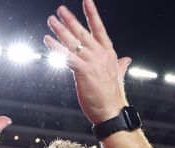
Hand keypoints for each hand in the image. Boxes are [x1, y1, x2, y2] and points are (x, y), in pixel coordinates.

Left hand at [43, 0, 131, 124]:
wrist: (111, 111)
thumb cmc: (112, 96)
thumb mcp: (118, 75)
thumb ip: (121, 65)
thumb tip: (127, 59)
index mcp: (109, 53)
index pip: (99, 29)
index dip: (92, 14)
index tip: (86, 1)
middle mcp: (100, 55)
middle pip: (83, 33)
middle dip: (70, 20)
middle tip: (60, 10)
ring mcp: (92, 62)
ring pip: (73, 42)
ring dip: (60, 30)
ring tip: (51, 21)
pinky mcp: (83, 72)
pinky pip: (66, 56)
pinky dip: (56, 47)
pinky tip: (47, 40)